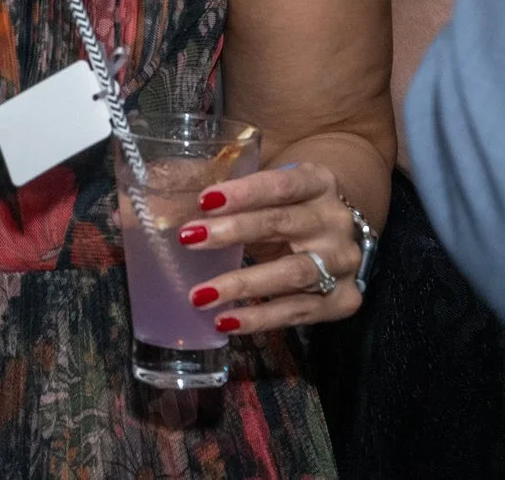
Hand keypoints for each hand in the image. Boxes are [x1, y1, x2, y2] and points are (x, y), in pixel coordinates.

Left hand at [175, 160, 365, 333]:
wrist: (337, 231)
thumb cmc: (286, 205)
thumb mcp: (269, 188)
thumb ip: (230, 191)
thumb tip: (159, 197)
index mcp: (318, 182)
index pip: (281, 184)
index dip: (243, 192)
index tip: (204, 200)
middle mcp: (336, 220)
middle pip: (283, 224)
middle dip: (233, 232)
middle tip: (188, 239)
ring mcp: (343, 262)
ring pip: (294, 273)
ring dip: (243, 284)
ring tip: (199, 295)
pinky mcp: (344, 299)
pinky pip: (300, 312)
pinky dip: (261, 318)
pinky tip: (227, 321)